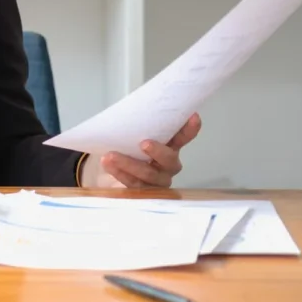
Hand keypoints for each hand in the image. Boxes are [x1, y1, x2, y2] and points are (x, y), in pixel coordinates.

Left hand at [79, 112, 201, 188]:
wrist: (113, 170)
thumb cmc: (128, 147)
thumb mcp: (132, 134)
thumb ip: (136, 125)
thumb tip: (128, 109)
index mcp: (169, 147)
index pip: (182, 137)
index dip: (189, 129)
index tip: (193, 117)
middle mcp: (167, 165)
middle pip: (169, 160)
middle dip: (158, 152)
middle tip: (143, 143)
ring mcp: (156, 181)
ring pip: (147, 175)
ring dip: (128, 164)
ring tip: (110, 156)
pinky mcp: (143, 192)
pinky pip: (132, 184)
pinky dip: (119, 173)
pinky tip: (108, 164)